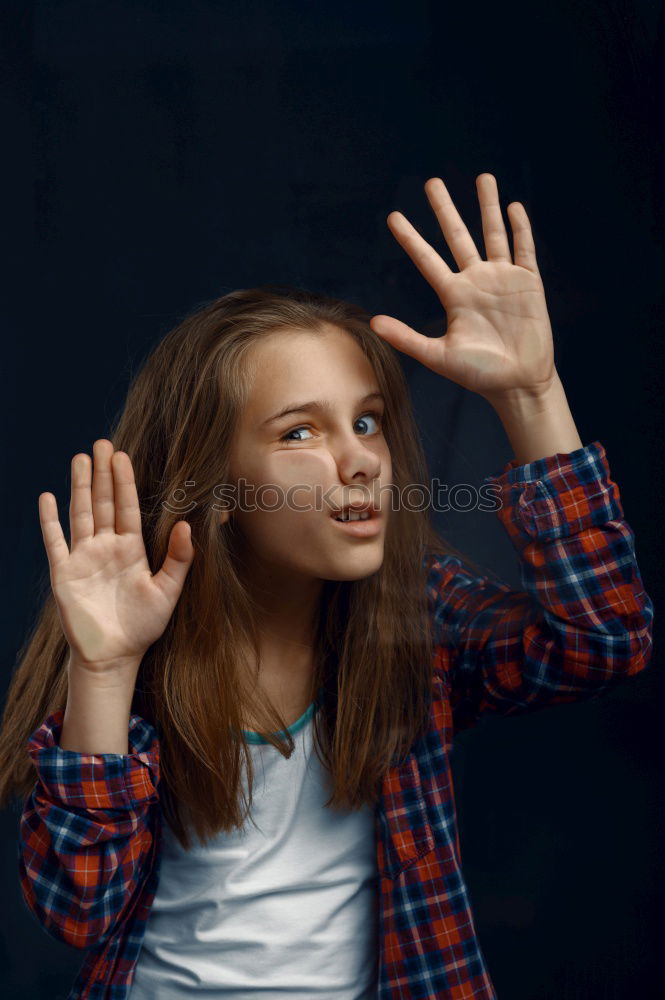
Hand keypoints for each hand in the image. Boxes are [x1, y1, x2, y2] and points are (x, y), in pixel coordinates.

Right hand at [39, 439, 194, 672]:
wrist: (113, 656)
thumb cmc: (143, 626)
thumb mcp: (168, 591)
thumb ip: (178, 559)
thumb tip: (187, 525)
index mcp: (131, 549)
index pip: (128, 507)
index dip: (125, 481)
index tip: (123, 455)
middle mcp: (106, 547)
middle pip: (104, 502)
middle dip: (103, 473)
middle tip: (102, 443)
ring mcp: (83, 557)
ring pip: (81, 513)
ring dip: (79, 487)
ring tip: (80, 459)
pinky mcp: (63, 573)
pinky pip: (55, 541)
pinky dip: (50, 520)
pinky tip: (47, 497)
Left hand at [370, 173, 555, 401]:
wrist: (518, 384)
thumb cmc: (479, 374)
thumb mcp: (438, 356)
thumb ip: (407, 338)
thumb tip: (374, 322)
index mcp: (454, 295)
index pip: (427, 259)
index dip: (410, 238)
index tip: (393, 216)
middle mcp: (476, 281)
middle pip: (458, 236)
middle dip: (445, 209)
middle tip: (432, 182)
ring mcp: (503, 280)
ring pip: (493, 234)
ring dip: (488, 206)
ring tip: (482, 177)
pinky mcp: (529, 283)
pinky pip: (523, 249)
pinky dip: (520, 228)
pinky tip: (513, 207)